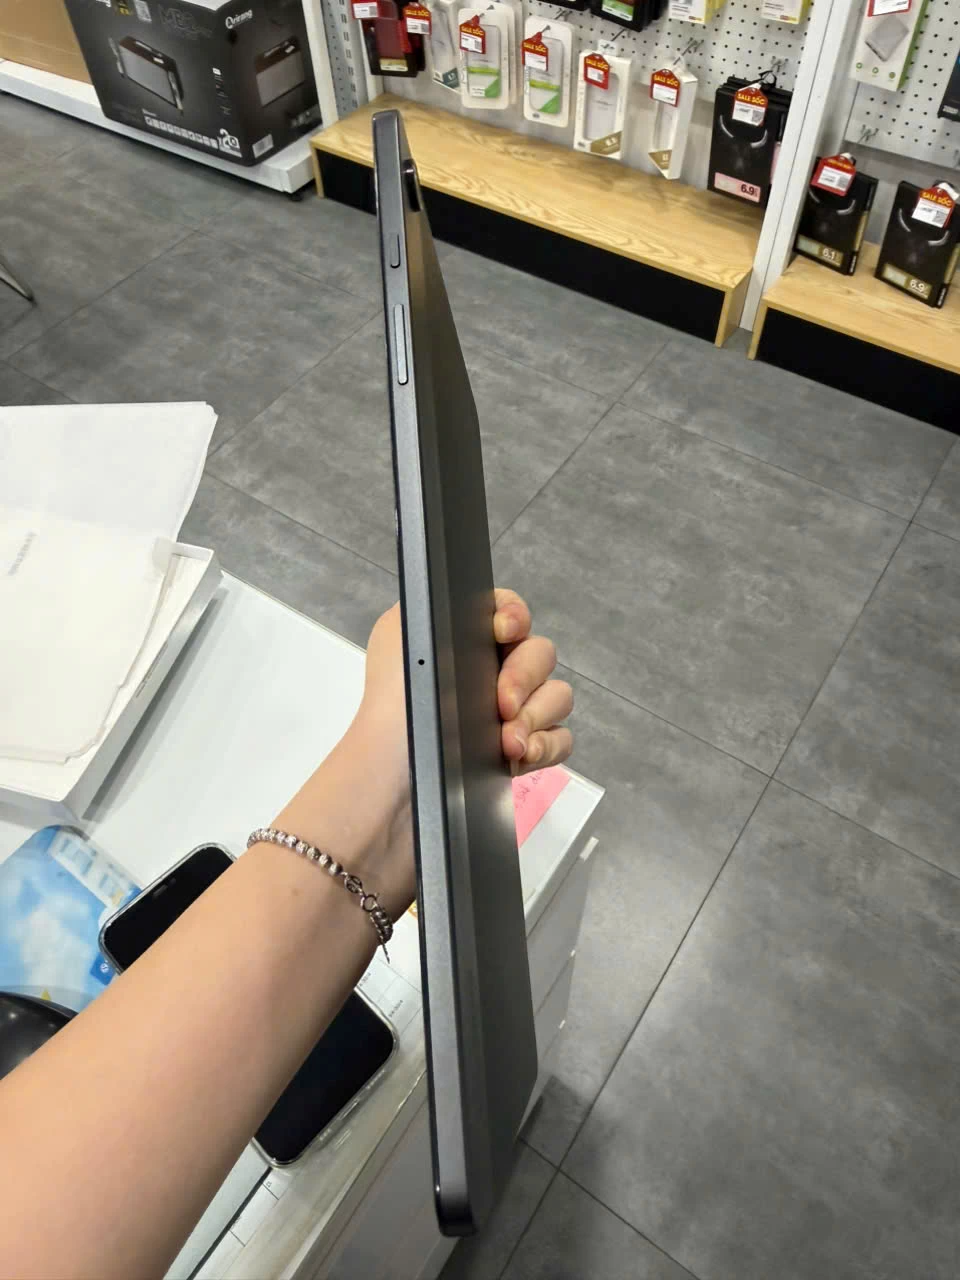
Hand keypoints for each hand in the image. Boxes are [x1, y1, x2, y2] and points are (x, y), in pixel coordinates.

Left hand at [293, 591, 573, 919]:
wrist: (389, 793)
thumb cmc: (390, 714)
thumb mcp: (399, 637)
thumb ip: (440, 605)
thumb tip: (491, 608)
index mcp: (458, 641)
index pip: (509, 613)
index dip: (514, 618)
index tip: (504, 632)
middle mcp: (485, 676)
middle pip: (540, 655)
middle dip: (525, 676)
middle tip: (500, 703)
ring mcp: (506, 718)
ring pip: (556, 697)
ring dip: (537, 716)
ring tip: (508, 742)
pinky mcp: (519, 758)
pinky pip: (561, 741)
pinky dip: (546, 748)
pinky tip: (519, 758)